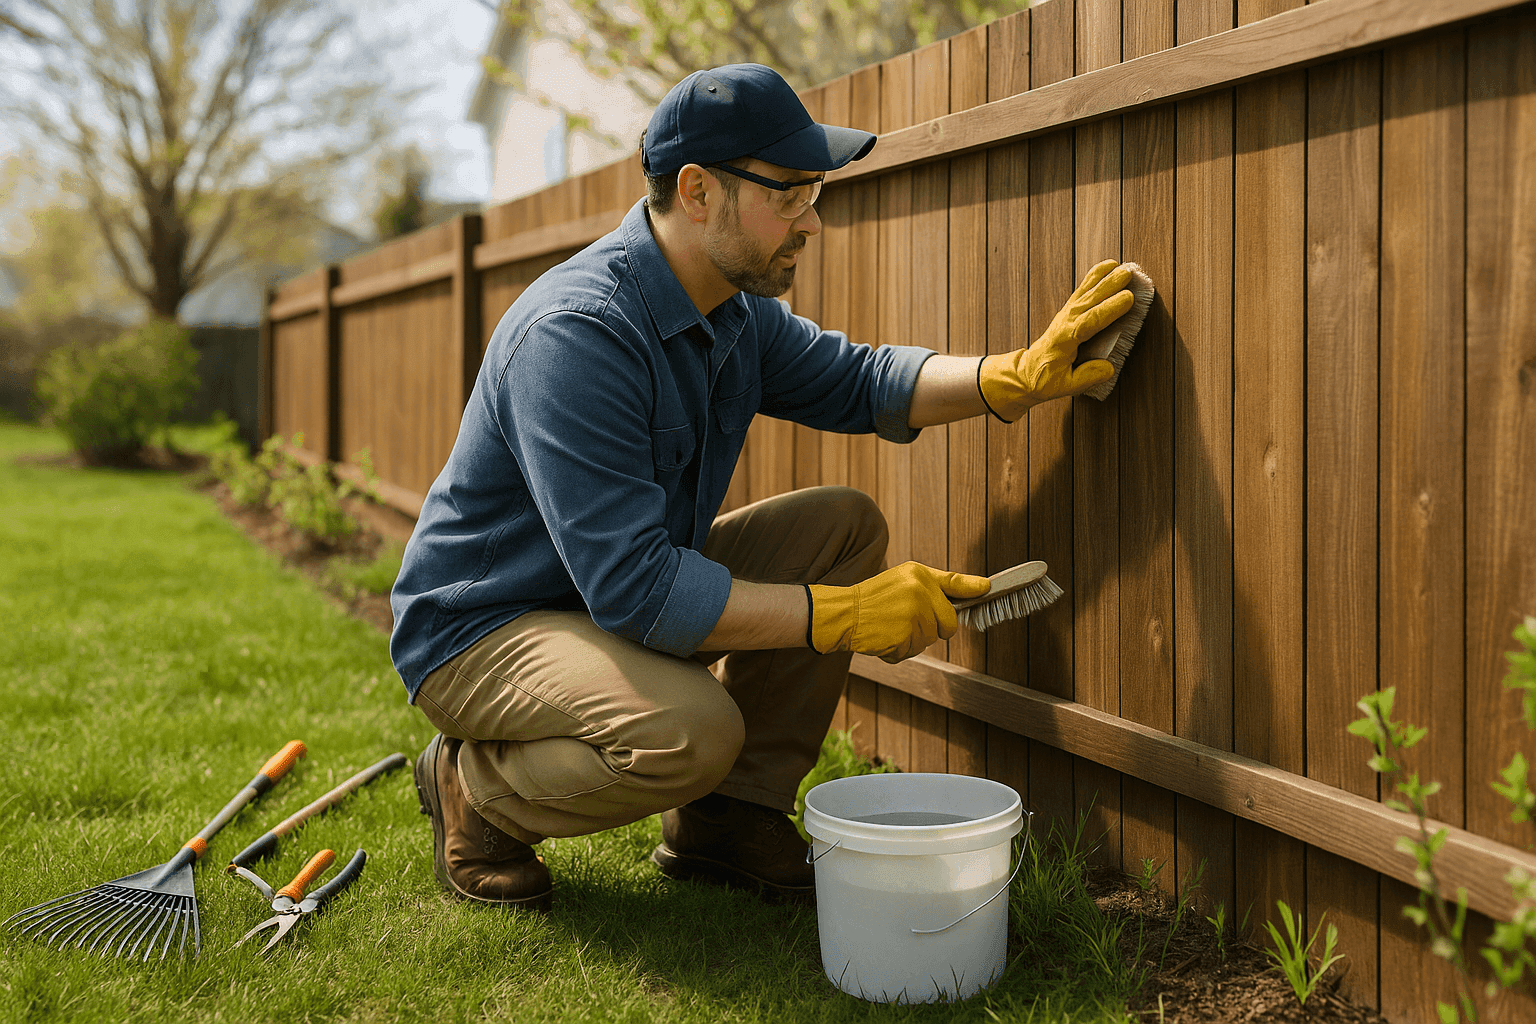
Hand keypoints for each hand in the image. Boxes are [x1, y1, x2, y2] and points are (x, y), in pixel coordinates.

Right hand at [808, 562, 991, 663]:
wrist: (842, 614)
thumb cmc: (873, 599)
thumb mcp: (903, 581)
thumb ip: (937, 587)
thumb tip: (979, 589)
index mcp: (919, 574)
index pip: (953, 583)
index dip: (973, 588)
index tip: (988, 588)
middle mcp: (919, 591)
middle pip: (948, 623)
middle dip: (933, 629)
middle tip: (906, 621)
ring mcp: (912, 613)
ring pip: (930, 640)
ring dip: (912, 640)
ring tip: (891, 627)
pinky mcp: (904, 634)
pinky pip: (914, 651)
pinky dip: (900, 651)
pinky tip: (885, 637)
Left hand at [978, 258, 1133, 420]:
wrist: (1025, 373)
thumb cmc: (1045, 380)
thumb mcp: (1065, 386)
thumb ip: (1087, 376)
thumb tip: (1109, 368)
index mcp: (1065, 340)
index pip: (1089, 322)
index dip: (1109, 309)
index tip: (1128, 299)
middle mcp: (1065, 322)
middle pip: (1089, 300)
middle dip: (1110, 286)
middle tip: (1130, 274)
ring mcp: (1066, 314)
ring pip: (1086, 292)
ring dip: (1104, 277)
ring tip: (1122, 266)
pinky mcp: (1068, 311)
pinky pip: (1082, 290)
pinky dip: (1094, 276)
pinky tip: (1107, 266)